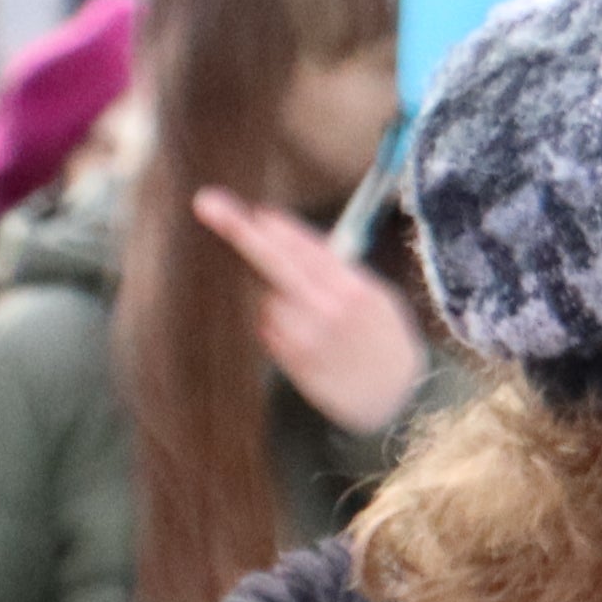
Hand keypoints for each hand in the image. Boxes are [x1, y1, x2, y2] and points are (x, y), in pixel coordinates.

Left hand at [192, 185, 429, 437]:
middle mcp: (328, 311)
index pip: (309, 248)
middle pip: (275, 262)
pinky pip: (269, 327)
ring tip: (313, 318)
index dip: (278, 229)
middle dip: (241, 232)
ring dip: (277, 297)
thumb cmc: (383, 339)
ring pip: (269, 299)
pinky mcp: (291, 359)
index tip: (255, 212)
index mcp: (356, 290)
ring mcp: (306, 337)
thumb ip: (340, 271)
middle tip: (207, 203)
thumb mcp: (378, 298)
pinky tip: (308, 337)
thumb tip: (294, 241)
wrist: (395, 398)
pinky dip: (279, 324)